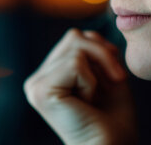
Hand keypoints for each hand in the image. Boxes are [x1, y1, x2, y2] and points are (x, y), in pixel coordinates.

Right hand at [24, 28, 136, 144]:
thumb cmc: (114, 118)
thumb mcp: (107, 73)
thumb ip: (94, 50)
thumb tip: (85, 33)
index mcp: (50, 74)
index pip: (76, 38)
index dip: (103, 52)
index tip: (114, 79)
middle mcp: (38, 78)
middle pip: (75, 37)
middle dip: (103, 57)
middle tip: (114, 83)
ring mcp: (35, 85)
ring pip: (76, 47)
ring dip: (98, 73)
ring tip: (94, 98)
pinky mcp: (40, 91)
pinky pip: (75, 64)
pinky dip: (91, 83)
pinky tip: (86, 104)